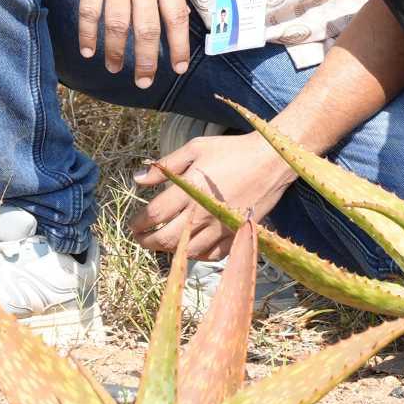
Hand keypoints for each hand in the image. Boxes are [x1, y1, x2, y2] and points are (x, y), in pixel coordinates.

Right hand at [67, 0, 189, 86]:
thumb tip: (173, 12)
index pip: (175, 18)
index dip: (178, 46)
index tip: (177, 67)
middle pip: (146, 30)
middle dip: (146, 61)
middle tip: (144, 81)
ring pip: (117, 26)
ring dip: (116, 53)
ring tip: (115, 69)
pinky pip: (91, 12)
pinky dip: (88, 34)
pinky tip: (88, 50)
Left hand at [128, 132, 291, 259]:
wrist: (270, 161)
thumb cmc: (231, 151)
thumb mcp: (195, 149)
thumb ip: (165, 167)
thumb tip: (137, 179)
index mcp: (190, 191)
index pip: (154, 215)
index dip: (139, 223)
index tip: (133, 224)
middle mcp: (203, 214)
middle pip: (166, 239)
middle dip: (147, 241)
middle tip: (141, 238)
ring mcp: (220, 227)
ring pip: (187, 251)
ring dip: (169, 250)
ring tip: (162, 242)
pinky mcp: (236, 233)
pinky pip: (212, 254)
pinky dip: (197, 254)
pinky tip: (190, 246)